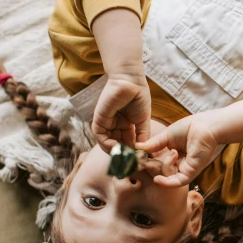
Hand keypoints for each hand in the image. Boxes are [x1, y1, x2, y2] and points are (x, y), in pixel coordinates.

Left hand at [91, 8, 150, 150]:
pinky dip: (107, 144)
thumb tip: (142, 152)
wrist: (132, 82)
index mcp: (125, 125)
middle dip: (122, 154)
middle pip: (116, 145)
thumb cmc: (139, 97)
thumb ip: (142, 136)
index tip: (137, 159)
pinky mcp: (99, 119)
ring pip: (106, 143)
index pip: (126, 144)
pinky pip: (99, 136)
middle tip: (130, 160)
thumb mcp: (143, 121)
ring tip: (123, 155)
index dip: (131, 153)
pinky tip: (116, 147)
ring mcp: (106, 122)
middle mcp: (114, 125)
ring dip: (114, 151)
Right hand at [136, 99, 242, 187]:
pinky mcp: (191, 172)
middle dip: (150, 167)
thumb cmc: (189, 128)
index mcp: (171, 155)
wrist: (205, 127)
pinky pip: (177, 182)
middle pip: (159, 171)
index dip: (145, 162)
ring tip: (169, 154)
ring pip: (166, 175)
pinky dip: (166, 183)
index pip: (155, 162)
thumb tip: (136, 148)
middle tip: (143, 161)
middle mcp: (177, 164)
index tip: (136, 158)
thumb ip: (153, 145)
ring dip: (164, 166)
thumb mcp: (166, 136)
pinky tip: (157, 180)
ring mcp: (184, 169)